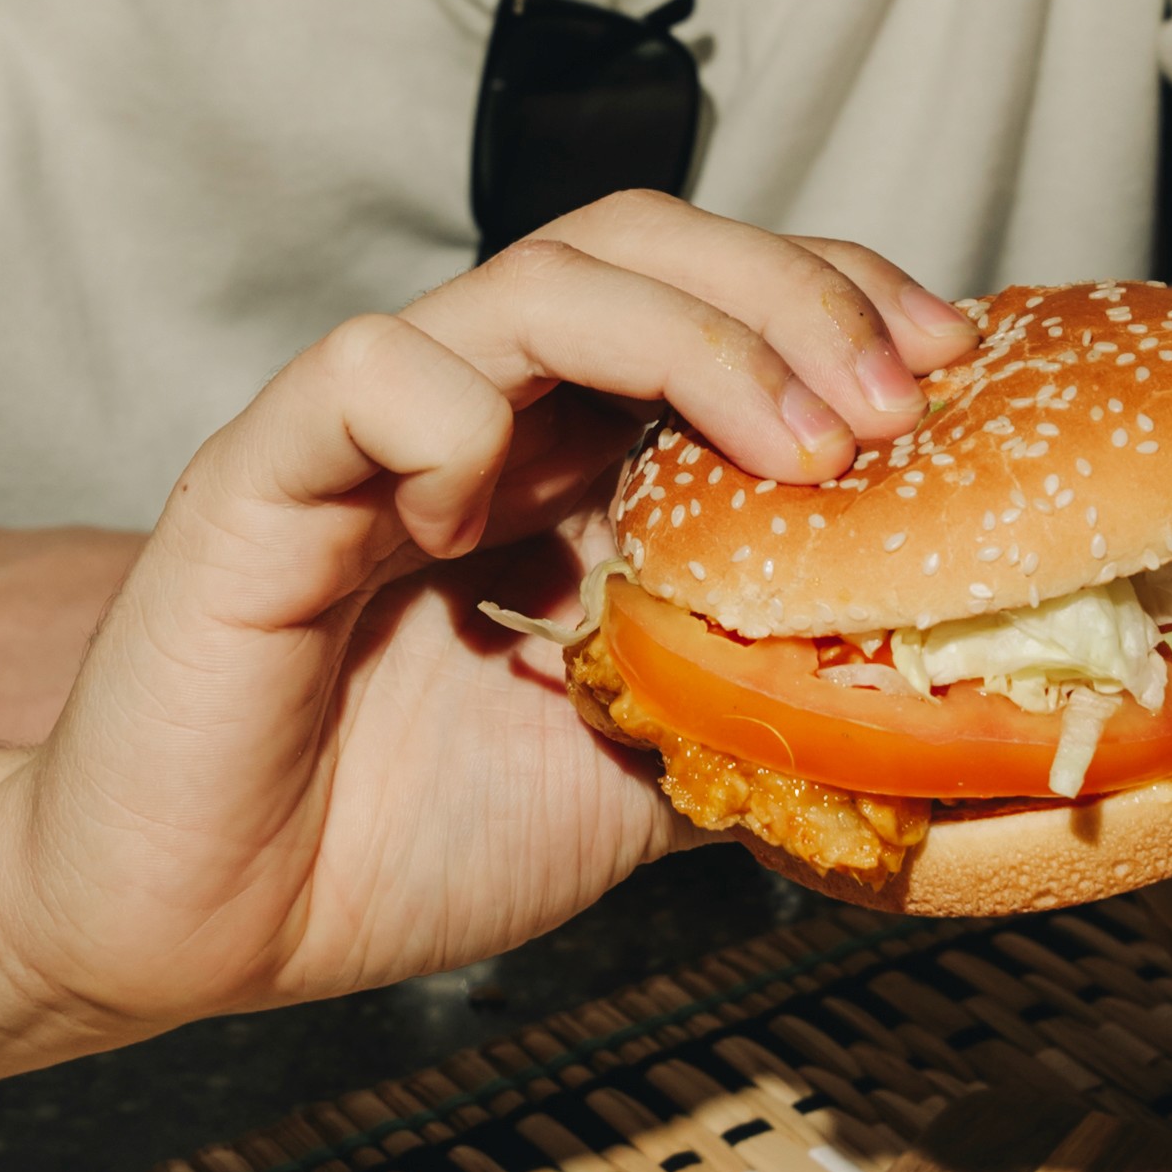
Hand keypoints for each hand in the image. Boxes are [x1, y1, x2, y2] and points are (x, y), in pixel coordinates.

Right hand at [0, 196, 969, 1065]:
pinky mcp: (266, 473)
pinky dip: (460, 416)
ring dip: (695, 337)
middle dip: (792, 291)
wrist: (216, 926)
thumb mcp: (647, 775)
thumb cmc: (411, 837)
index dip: (841, 300)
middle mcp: (489, 416)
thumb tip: (932, 716)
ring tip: (797, 446)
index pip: (719, 299)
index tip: (955, 362)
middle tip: (896, 395)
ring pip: (536, 280)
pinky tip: (492, 524)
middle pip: (644, 246)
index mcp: (575, 460)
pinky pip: (371, 371)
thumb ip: (761, 716)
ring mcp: (377, 433)